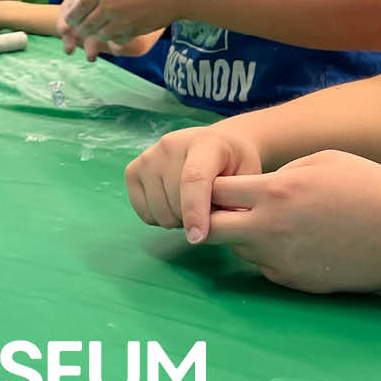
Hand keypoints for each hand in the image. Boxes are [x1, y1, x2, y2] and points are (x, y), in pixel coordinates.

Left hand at [59, 0, 185, 59]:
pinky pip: (114, 40)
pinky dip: (113, 39)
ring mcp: (119, 20)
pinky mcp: (131, 31)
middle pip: (84, 25)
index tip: (72, 19)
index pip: (76, 7)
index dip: (72, 16)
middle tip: (82, 30)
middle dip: (81, 29)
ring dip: (96, 35)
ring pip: (97, 35)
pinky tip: (116, 33)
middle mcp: (107, 5)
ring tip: (99, 32)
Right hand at [125, 123, 262, 240]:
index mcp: (204, 143)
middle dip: (193, 220)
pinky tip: (174, 206)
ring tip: (193, 208)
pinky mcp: (132, 171)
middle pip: (174, 201)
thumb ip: (237, 199)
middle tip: (210, 213)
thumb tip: (222, 228)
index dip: (195, 211)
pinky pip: (144, 212)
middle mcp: (170, 146)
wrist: (216, 143)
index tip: (198, 237)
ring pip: (158, 211)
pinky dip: (159, 218)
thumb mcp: (249, 176)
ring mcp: (147, 157)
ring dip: (177, 221)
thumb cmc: (234, 163)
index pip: (193, 179)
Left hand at [202, 150, 380, 292]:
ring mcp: (278, 258)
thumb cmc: (369, 189)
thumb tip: (252, 189)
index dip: (211, 189)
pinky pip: (263, 267)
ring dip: (243, 237)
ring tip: (274, 225)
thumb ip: (279, 173)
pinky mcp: (291, 280)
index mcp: (275, 191)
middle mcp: (268, 228)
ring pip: (237, 249)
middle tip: (224, 213)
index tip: (218, 189)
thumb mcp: (323, 161)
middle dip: (210, 219)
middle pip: (210, 228)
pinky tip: (296, 244)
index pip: (213, 191)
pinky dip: (268, 255)